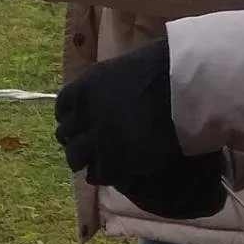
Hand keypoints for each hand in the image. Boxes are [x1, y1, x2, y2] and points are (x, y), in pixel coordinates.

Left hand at [54, 39, 226, 219]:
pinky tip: (115, 171)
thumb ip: (103, 87)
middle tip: (87, 146)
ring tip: (97, 163)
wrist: (181, 91)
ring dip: (85, 160)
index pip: (62, 107)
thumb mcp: (121, 69)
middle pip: (65, 134)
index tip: (78, 123)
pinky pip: (100, 173)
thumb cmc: (160, 70)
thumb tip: (101, 97)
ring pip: (76, 157)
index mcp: (84, 88)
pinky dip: (105, 173)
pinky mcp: (114, 161)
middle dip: (75, 140)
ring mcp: (97, 139)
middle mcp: (84, 114)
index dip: (71, 117)